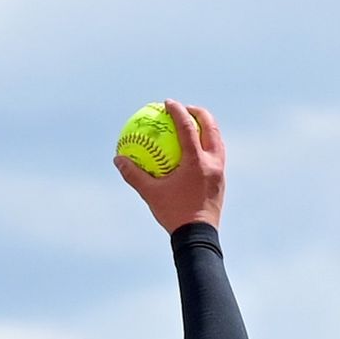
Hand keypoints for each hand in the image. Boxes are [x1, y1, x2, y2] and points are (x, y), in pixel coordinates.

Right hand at [117, 99, 225, 231]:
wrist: (198, 235)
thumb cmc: (173, 214)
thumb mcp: (150, 193)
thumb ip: (134, 174)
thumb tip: (118, 159)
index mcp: (196, 161)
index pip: (188, 128)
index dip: (177, 111)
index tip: (168, 103)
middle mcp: (213, 162)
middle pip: (211, 127)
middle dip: (199, 113)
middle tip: (185, 109)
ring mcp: (220, 171)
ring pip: (217, 140)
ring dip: (206, 128)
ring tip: (193, 125)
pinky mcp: (221, 180)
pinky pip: (216, 154)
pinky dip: (206, 145)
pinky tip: (195, 150)